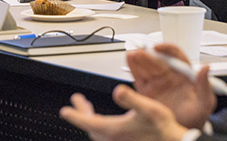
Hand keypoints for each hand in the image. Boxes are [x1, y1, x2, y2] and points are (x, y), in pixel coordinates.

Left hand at [60, 88, 188, 140]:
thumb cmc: (162, 129)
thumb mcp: (148, 108)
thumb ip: (131, 98)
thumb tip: (117, 90)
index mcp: (114, 130)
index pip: (87, 122)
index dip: (75, 115)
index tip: (65, 111)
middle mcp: (113, 140)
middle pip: (90, 127)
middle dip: (82, 114)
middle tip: (78, 101)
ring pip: (98, 133)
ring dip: (91, 120)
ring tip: (89, 109)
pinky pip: (106, 137)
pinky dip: (101, 127)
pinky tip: (108, 122)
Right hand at [128, 44, 216, 128]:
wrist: (184, 131)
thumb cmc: (197, 116)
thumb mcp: (205, 102)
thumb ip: (204, 85)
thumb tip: (206, 68)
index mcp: (184, 74)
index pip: (175, 56)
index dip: (167, 50)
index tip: (159, 48)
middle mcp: (170, 75)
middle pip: (158, 60)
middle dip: (149, 55)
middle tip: (141, 52)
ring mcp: (158, 82)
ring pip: (147, 67)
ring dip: (139, 59)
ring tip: (132, 55)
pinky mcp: (148, 91)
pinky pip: (140, 77)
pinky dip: (133, 68)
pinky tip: (129, 61)